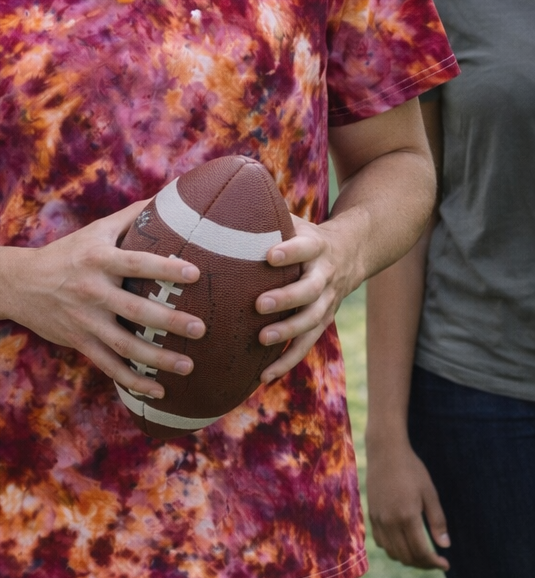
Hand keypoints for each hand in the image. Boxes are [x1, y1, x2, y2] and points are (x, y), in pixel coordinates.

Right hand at [6, 199, 204, 397]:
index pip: (137, 262)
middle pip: (135, 309)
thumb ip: (131, 217)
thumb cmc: (68, 253)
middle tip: (201, 328)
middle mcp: (92, 290)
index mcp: (98, 259)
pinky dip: (133, 380)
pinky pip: (109, 365)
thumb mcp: (95, 230)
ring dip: (157, 358)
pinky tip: (158, 390)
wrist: (20, 283)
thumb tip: (169, 196)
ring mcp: (85, 320)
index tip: (195, 273)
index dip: (165, 267)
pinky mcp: (79, 342)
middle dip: (169, 321)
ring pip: (125, 345)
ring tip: (188, 366)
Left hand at [255, 214, 359, 382]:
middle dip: (287, 298)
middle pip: (311, 289)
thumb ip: (267, 215)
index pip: (306, 247)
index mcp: (316, 247)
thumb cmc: (306, 234)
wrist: (352, 251)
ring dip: (288, 332)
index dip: (290, 252)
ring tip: (262, 339)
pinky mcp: (322, 321)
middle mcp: (325, 275)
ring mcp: (327, 301)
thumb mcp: (295, 220)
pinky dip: (287, 361)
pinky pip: (306, 345)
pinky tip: (263, 376)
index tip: (269, 256)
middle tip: (259, 304)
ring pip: (312, 320)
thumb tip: (226, 201)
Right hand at [365, 425, 449, 569]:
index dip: (434, 562)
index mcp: (407, 516)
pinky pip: (381, 542)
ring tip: (421, 555)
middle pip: (406, 556)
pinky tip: (404, 543)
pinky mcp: (371, 516)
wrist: (385, 453)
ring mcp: (378, 520)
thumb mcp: (430, 493)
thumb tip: (445, 546)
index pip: (421, 551)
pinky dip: (393, 549)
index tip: (445, 564)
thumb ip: (437, 521)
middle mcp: (390, 522)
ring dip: (408, 559)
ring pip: (392, 552)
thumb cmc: (412, 470)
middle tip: (436, 562)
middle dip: (423, 564)